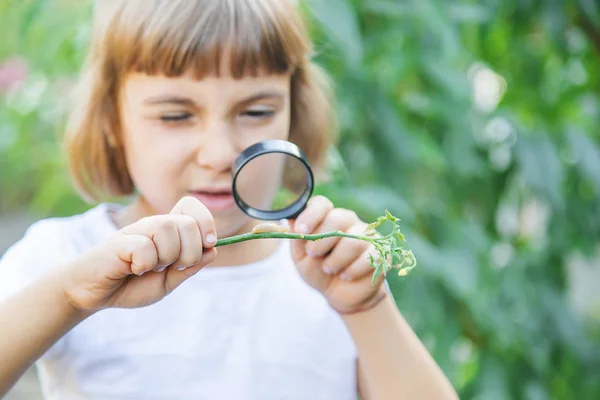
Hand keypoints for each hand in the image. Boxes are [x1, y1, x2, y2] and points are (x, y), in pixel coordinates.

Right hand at [60, 196, 216, 311]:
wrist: (92, 295)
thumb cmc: (130, 286)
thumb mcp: (167, 282)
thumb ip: (189, 268)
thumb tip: (212, 251)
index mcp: (168, 231)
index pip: (191, 206)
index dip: (205, 222)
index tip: (208, 244)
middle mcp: (152, 225)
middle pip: (186, 222)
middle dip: (190, 251)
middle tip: (172, 266)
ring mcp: (135, 231)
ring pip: (167, 228)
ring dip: (166, 257)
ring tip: (149, 269)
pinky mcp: (118, 242)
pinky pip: (144, 247)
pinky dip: (144, 265)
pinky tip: (131, 270)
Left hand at [291, 196, 386, 313]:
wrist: (340, 295)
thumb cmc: (318, 271)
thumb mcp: (301, 256)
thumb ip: (296, 237)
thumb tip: (290, 219)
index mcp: (327, 218)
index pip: (322, 204)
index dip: (311, 215)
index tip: (301, 230)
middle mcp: (349, 222)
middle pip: (339, 218)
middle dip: (322, 239)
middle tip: (313, 254)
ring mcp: (367, 236)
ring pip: (353, 240)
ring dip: (336, 259)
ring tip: (329, 270)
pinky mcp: (381, 252)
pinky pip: (370, 256)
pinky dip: (354, 269)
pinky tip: (346, 276)